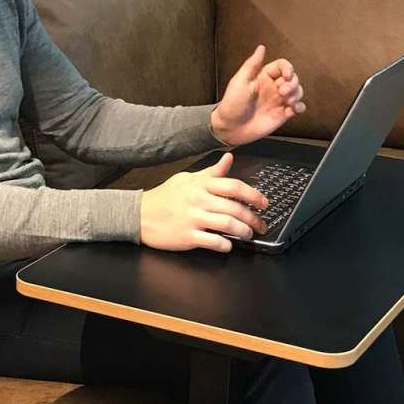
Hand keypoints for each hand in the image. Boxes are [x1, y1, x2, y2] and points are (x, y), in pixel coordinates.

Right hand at [139, 152, 268, 253]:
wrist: (139, 215)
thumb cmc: (164, 197)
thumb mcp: (187, 179)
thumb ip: (211, 172)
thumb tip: (229, 158)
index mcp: (200, 185)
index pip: (234, 186)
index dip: (253, 195)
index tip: (264, 203)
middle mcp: (198, 200)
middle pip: (235, 208)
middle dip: (253, 218)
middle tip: (261, 225)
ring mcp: (193, 219)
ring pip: (228, 225)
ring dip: (243, 232)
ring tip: (248, 235)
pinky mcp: (187, 236)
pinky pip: (213, 242)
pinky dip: (225, 245)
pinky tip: (228, 245)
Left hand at [210, 44, 305, 147]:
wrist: (230, 128)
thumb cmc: (232, 104)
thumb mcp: (240, 81)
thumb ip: (252, 64)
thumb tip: (261, 47)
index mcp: (263, 77)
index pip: (282, 66)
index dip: (288, 68)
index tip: (287, 75)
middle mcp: (273, 88)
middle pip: (293, 78)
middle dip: (292, 83)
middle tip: (282, 92)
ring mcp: (278, 101)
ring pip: (298, 92)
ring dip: (297, 94)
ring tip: (288, 101)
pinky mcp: (282, 114)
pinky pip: (297, 108)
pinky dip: (300, 107)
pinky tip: (293, 109)